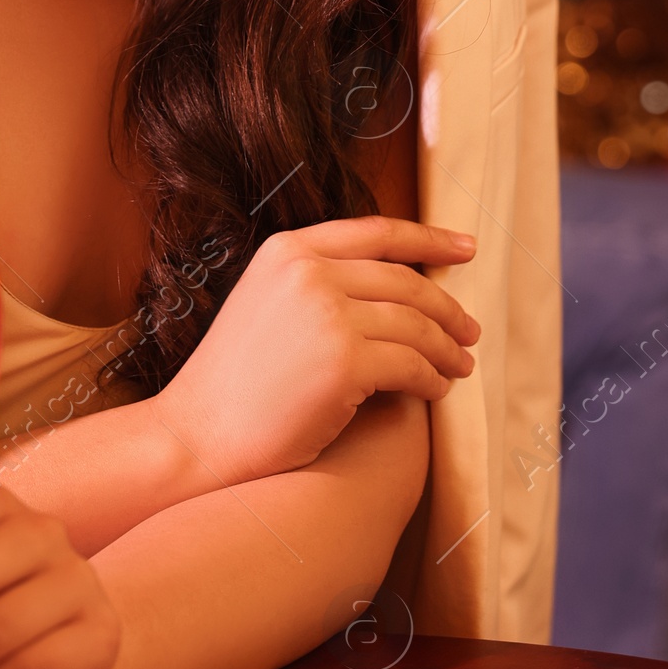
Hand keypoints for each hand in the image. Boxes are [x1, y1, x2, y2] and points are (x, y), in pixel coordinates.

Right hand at [153, 216, 479, 487]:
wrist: (198, 436)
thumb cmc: (235, 383)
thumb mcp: (266, 304)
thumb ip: (318, 283)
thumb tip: (395, 287)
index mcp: (287, 250)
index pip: (377, 232)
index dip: (429, 239)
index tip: (466, 249)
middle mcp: (308, 272)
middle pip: (405, 281)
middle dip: (446, 308)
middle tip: (469, 332)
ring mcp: (327, 315)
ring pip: (415, 325)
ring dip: (446, 349)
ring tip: (460, 367)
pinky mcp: (344, 363)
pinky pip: (411, 366)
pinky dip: (432, 380)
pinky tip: (437, 391)